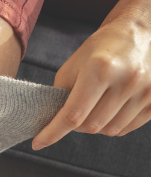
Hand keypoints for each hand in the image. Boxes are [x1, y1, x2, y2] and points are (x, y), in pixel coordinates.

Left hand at [32, 16, 150, 149]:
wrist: (138, 33)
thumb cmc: (99, 51)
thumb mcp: (72, 67)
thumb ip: (60, 96)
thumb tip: (50, 124)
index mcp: (100, 69)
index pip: (73, 114)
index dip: (53, 133)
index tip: (38, 143)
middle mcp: (127, 80)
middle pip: (91, 126)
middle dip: (75, 126)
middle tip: (73, 112)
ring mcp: (146, 90)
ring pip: (109, 130)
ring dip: (95, 126)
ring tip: (94, 106)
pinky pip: (127, 128)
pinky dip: (113, 125)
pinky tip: (110, 108)